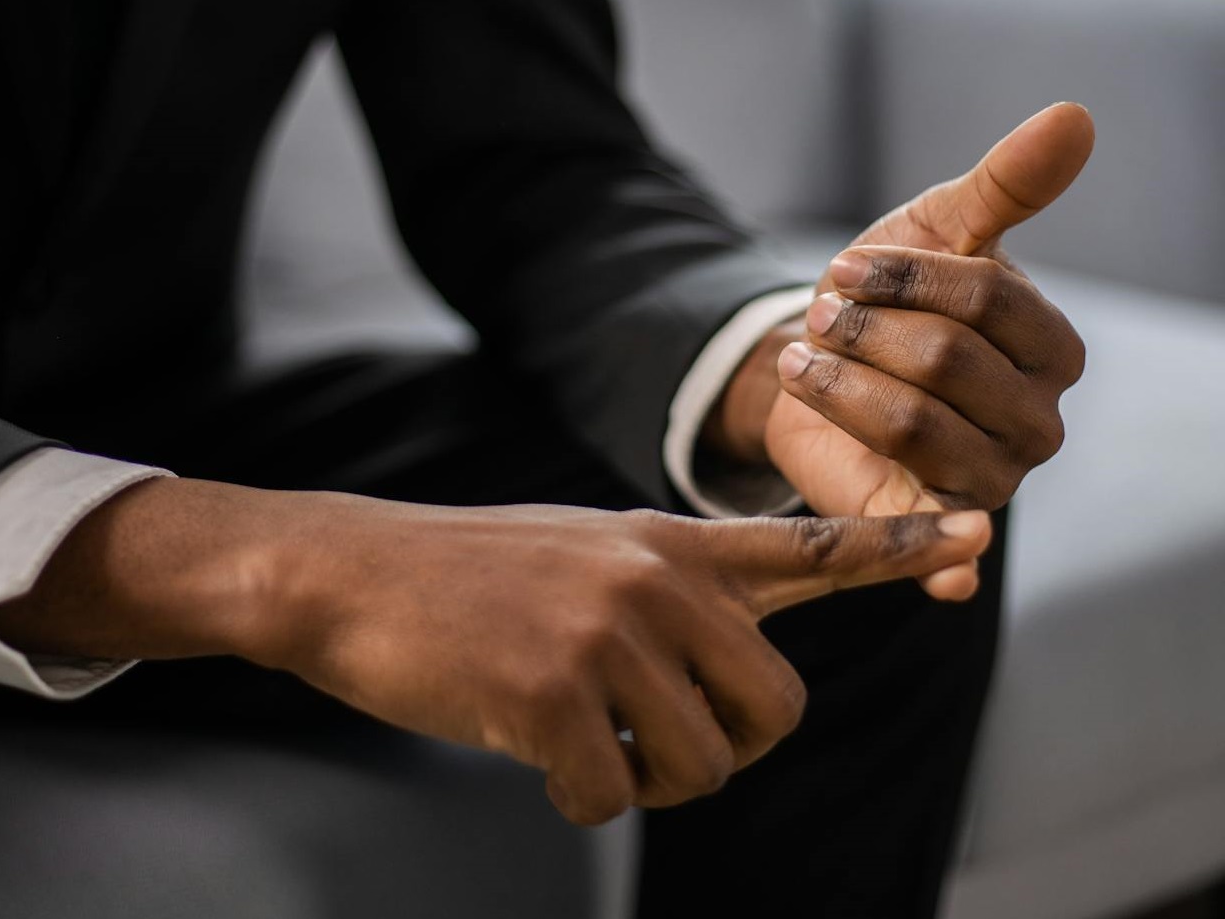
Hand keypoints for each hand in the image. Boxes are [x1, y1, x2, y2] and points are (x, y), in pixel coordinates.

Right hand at [0, 477, 990, 824]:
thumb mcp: (589, 552)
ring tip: (583, 738)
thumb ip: (673, 590)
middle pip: (776, 708)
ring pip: (701, 764)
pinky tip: (531, 751)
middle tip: (662, 747)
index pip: (807, 546)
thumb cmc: (471, 575)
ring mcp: (607, 630)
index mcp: (668, 545)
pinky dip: (577, 797)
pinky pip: (612, 795)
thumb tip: (740, 658)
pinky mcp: (553, 689)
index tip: (979, 531)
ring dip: (646, 778)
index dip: (899, 545)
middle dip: (730, 751)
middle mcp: (655, 579)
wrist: (349, 574)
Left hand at [711, 104, 1092, 598]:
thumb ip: (1006, 184)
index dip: (908, 279)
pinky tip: (941, 581)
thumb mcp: (937, 229)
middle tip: (816, 317)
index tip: (844, 267)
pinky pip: (943, 547)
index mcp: (1049, 348)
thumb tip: (1077, 115)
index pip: (989, 300)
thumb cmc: (889, 297)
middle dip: (864, 332)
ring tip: (801, 362)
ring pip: (916, 425)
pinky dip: (946, 569)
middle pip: (948, 363)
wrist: (820, 360)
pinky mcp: (930, 523)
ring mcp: (989, 479)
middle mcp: (1034, 419)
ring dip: (841, 386)